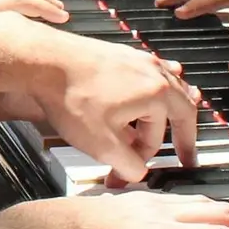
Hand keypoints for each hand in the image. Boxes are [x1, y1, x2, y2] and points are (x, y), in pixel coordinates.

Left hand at [0, 31, 200, 181]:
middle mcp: (153, 73)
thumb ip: (127, 165)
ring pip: (166, 88)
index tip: (131, 171)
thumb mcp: (102, 144)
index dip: (143, 160)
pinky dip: (151, 91)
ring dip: (167, 110)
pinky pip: (147, 75)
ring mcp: (136, 60)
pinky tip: (145, 94)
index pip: (159, 138)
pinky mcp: (119, 54)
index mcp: (157, 94)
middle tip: (186, 153)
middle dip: (182, 135)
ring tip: (171, 123)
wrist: (43, 60)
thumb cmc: (71, 95)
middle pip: (180, 108)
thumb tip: (137, 173)